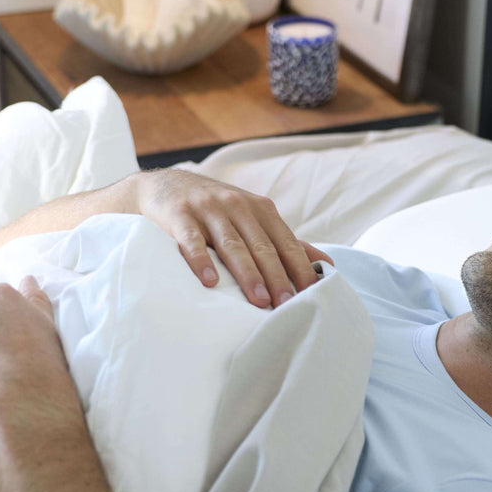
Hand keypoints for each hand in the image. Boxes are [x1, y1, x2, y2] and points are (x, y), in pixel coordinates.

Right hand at [133, 169, 333, 307]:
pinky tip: (210, 282)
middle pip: (262, 246)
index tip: (312, 295)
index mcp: (260, 209)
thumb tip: (327, 265)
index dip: (299, 268)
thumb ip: (286, 242)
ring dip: (247, 273)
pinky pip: (191, 240)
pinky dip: (200, 260)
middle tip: (288, 305)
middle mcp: (237, 205)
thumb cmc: (217, 211)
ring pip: (232, 245)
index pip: (285, 242)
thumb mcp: (253, 219)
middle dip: (277, 277)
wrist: (164, 186)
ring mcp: (208, 209)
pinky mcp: (179, 215)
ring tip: (258, 300)